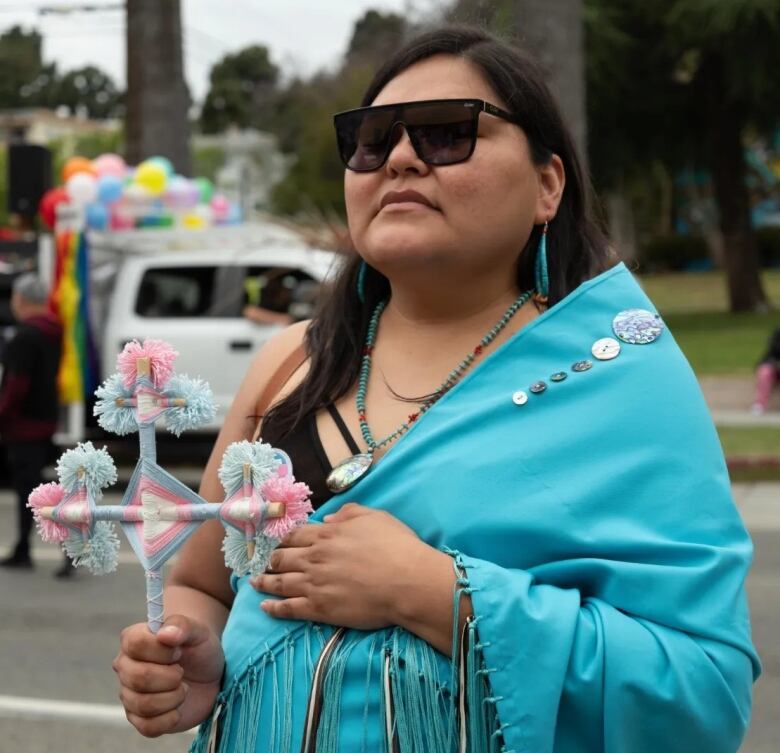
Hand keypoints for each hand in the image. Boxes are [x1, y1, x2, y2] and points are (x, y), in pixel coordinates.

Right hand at [112, 615, 223, 736]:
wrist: (208, 675)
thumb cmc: (199, 648)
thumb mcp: (198, 631)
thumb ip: (182, 625)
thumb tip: (164, 633)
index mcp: (133, 640)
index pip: (136, 644)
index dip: (162, 650)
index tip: (179, 651)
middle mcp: (125, 667)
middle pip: (139, 678)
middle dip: (171, 676)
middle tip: (182, 671)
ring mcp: (130, 694)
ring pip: (143, 704)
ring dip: (173, 697)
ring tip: (183, 687)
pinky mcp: (139, 718)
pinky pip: (147, 727)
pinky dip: (170, 718)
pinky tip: (178, 707)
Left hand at [250, 503, 432, 629]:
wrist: (407, 582)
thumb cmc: (396, 546)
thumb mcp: (374, 517)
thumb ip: (348, 513)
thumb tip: (328, 520)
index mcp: (326, 535)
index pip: (294, 535)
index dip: (280, 538)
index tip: (271, 541)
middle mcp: (314, 558)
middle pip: (281, 558)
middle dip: (268, 559)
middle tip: (259, 562)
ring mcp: (314, 584)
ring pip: (279, 582)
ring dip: (263, 581)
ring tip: (253, 582)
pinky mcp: (319, 609)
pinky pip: (289, 608)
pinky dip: (274, 608)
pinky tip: (265, 607)